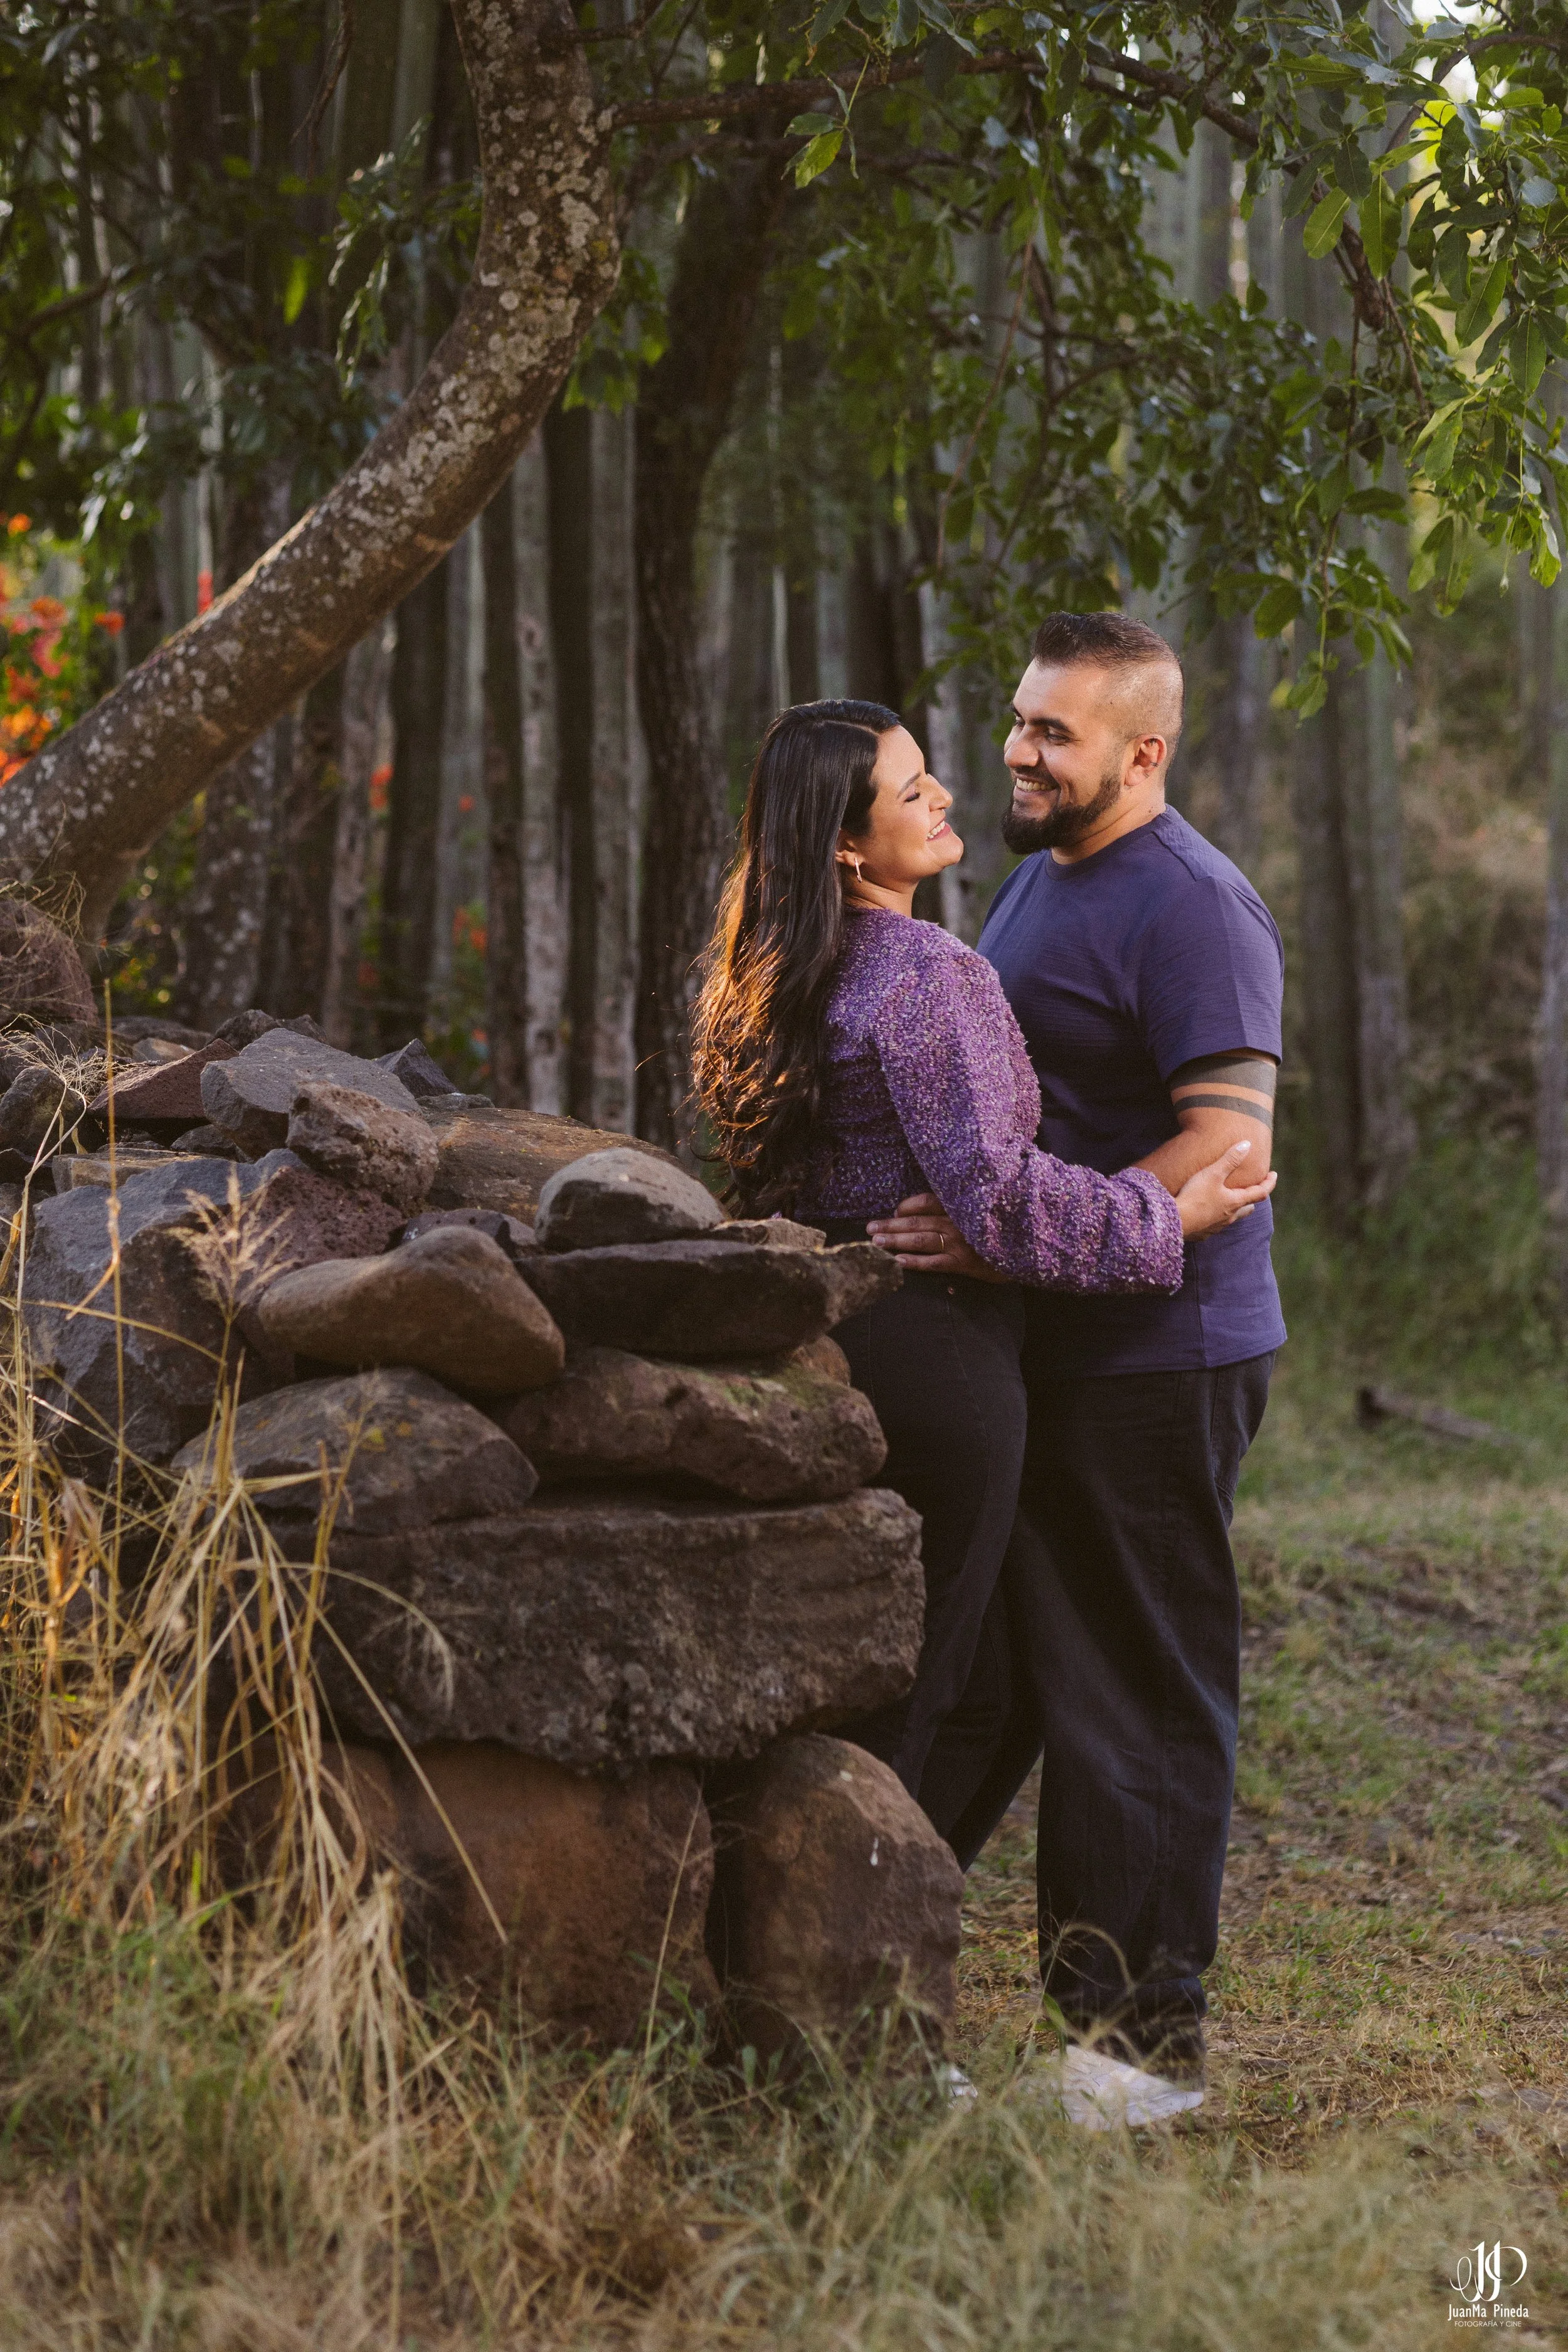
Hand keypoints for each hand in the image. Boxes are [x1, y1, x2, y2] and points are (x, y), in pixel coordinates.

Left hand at [865, 1193, 1009, 1280]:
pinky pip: (934, 1262)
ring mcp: (960, 1242)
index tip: (894, 1211)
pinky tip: (898, 1262)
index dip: (906, 1206)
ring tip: (876, 1242)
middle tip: (869, 1228)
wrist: (1026, 1251)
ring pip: (921, 1239)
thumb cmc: (1000, 1231)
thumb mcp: (981, 1213)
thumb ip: (957, 1209)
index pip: (926, 1201)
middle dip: (891, 1225)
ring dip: (896, 1240)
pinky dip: (915, 1261)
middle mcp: (957, 1221)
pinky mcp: (964, 1262)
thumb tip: (921, 1211)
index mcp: (959, 1206)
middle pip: (917, 1221)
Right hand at [1174, 1138, 1277, 1238]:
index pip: (1260, 1192)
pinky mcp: (1204, 1232)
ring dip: (1235, 1209)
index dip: (1269, 1182)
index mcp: (1235, 1202)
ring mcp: (1217, 1226)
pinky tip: (1208, 1213)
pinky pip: (1215, 1225)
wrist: (1175, 1221)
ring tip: (1231, 1201)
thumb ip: (1230, 1159)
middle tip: (1252, 1190)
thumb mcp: (1213, 1174)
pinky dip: (1217, 1217)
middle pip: (1248, 1209)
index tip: (1273, 1174)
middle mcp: (1229, 1216)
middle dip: (1252, 1199)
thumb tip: (1247, 1145)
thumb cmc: (1195, 1196)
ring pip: (1232, 1218)